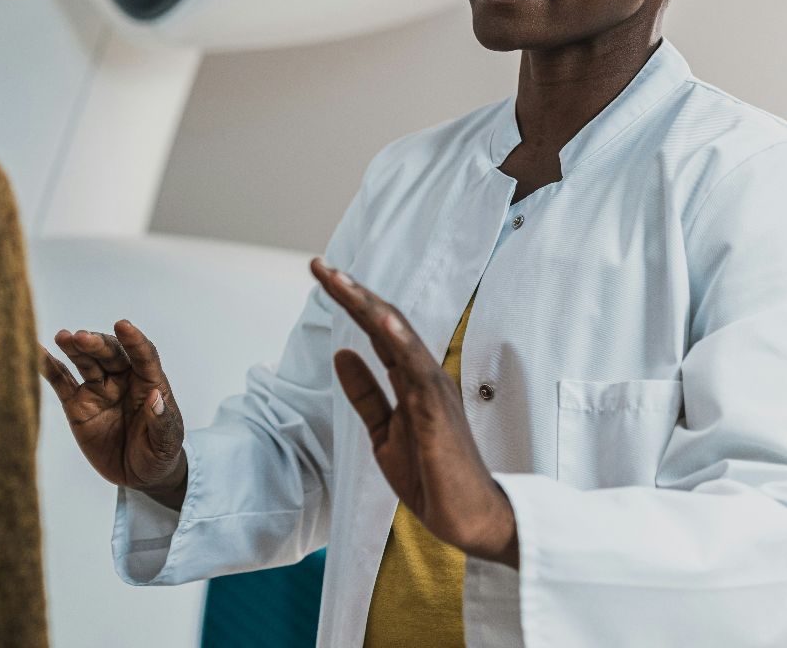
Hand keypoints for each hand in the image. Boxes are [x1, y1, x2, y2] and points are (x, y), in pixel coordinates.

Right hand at [39, 321, 187, 508]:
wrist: (138, 475)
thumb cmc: (159, 455)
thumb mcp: (167, 443)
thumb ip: (162, 421)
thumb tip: (155, 397)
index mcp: (149, 383)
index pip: (143, 356)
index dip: (134, 341)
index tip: (124, 325)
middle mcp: (123, 380)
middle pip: (110, 354)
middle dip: (97, 344)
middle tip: (82, 338)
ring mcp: (99, 390)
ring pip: (86, 362)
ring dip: (75, 348)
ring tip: (63, 337)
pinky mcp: (78, 404)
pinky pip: (61, 381)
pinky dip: (49, 366)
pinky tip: (37, 352)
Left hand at [312, 257, 519, 566]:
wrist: (467, 520)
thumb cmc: (432, 477)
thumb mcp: (384, 432)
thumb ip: (365, 393)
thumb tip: (342, 353)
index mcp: (412, 379)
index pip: (378, 330)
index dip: (352, 302)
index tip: (322, 275)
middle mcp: (425, 376)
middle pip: (387, 323)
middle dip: (352, 293)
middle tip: (319, 266)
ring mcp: (434, 391)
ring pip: (399, 337)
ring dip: (368, 306)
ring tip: (339, 280)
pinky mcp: (438, 412)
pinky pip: (418, 371)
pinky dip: (400, 343)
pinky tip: (381, 322)